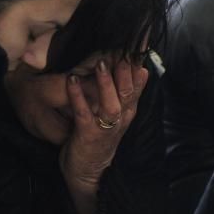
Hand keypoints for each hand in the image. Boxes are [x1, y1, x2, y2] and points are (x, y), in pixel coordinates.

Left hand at [60, 58, 149, 213]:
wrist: (89, 174)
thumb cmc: (100, 138)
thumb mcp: (118, 114)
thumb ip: (128, 92)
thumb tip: (142, 68)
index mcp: (128, 110)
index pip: (137, 82)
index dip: (136, 61)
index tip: (135, 40)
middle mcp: (121, 118)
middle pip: (127, 90)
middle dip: (124, 69)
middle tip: (119, 47)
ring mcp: (106, 128)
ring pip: (111, 103)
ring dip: (104, 83)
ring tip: (99, 63)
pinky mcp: (88, 136)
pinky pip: (84, 114)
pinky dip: (78, 97)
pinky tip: (71, 80)